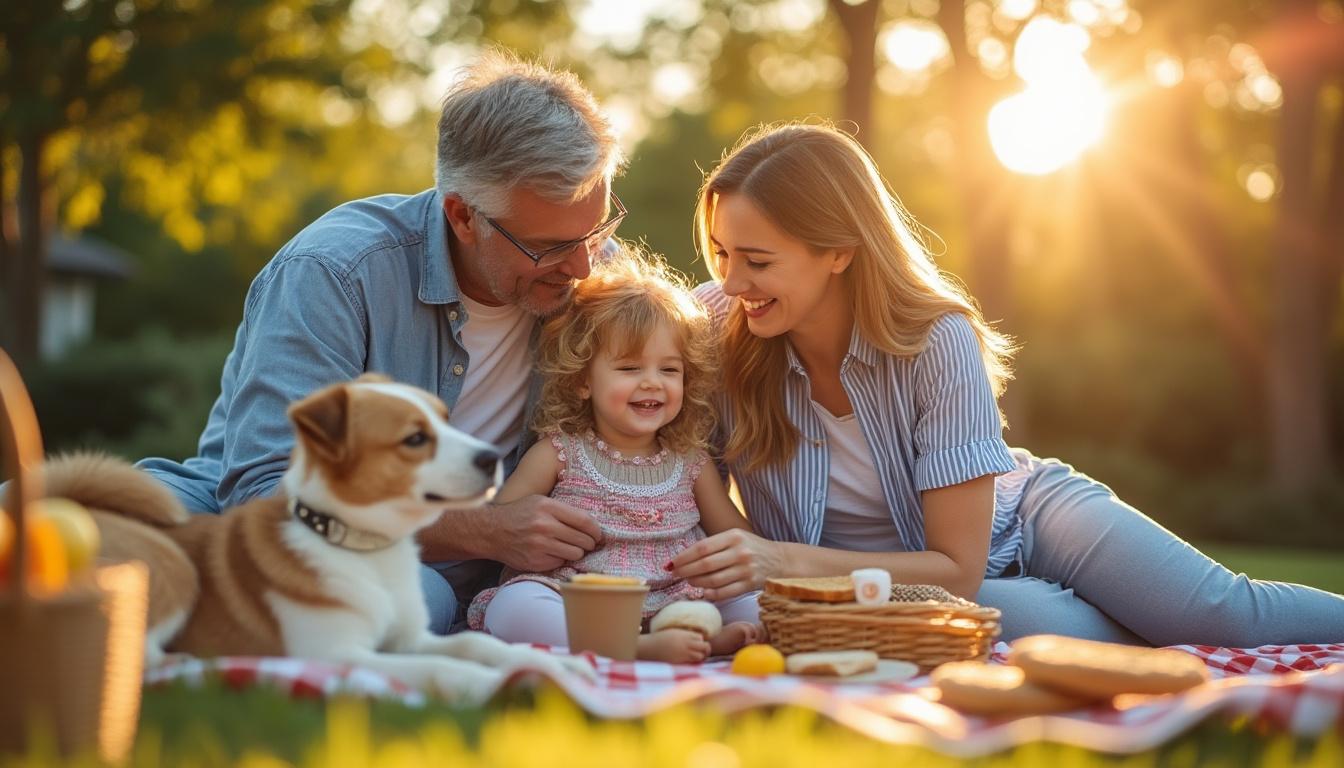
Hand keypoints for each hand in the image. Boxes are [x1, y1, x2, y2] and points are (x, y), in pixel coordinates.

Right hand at [490, 495, 602, 571]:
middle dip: (590, 543)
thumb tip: (592, 524)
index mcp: (547, 507)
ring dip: (577, 552)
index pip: (584, 520)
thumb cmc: (519, 515)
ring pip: (575, 553)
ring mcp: (540, 545)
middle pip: (583, 539)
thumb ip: (564, 510)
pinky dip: (561, 558)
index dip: (596, 530)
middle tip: (588, 543)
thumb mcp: (540, 502)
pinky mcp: (535, 561)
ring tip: (569, 547)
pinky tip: (553, 552)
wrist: (491, 532)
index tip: (598, 534)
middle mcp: (544, 526)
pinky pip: (561, 562)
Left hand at [667, 529, 781, 600]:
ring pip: (713, 580)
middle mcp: (740, 552)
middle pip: (705, 564)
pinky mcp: (750, 585)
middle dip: (685, 571)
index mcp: (734, 536)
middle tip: (675, 574)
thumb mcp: (736, 538)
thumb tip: (684, 557)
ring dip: (696, 583)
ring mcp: (746, 570)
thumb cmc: (751, 548)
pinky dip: (711, 594)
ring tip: (688, 581)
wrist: (780, 560)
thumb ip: (714, 545)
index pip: (702, 547)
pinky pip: (724, 592)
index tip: (672, 563)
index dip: (684, 557)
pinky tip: (703, 592)